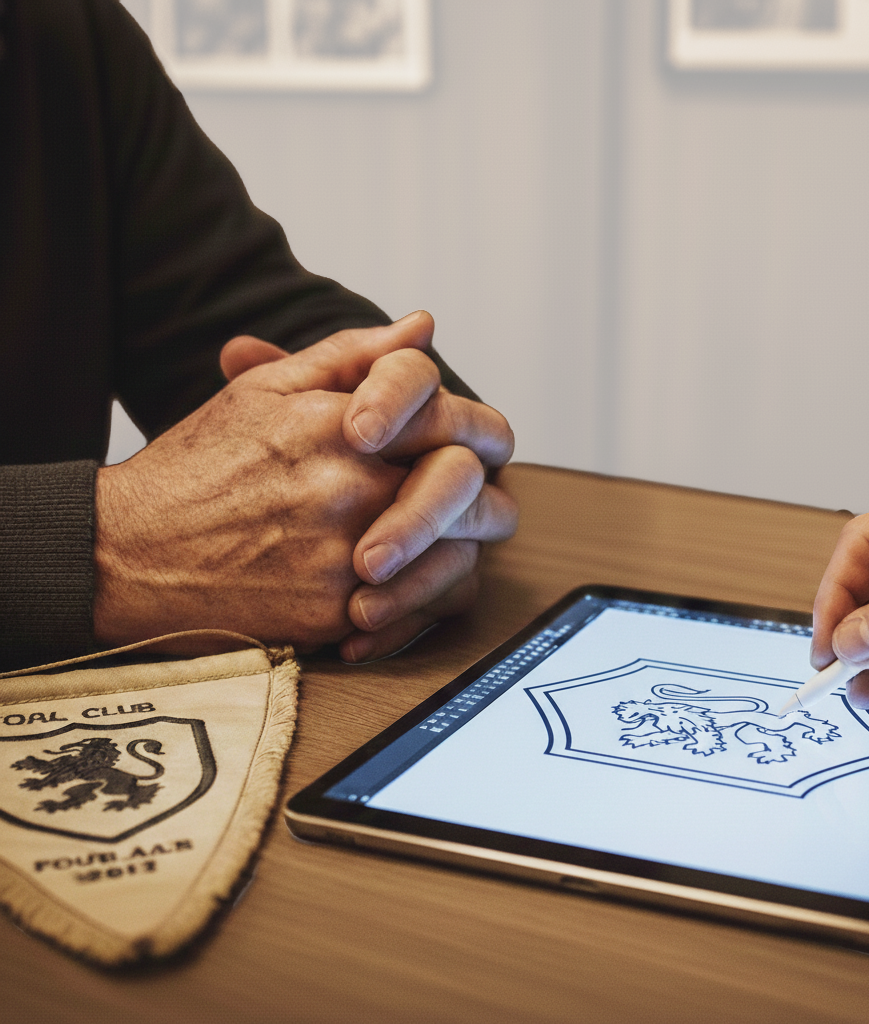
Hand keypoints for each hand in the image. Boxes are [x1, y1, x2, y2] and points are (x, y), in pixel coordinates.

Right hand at [95, 312, 516, 655]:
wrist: (129, 554)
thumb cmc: (200, 465)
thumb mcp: (267, 392)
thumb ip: (352, 355)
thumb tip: (423, 325)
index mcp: (343, 423)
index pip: (454, 415)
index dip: (473, 426)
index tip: (463, 440)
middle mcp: (353, 487)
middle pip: (466, 484)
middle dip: (478, 488)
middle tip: (468, 496)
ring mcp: (348, 554)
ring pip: (462, 551)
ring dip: (463, 543)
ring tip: (441, 540)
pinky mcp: (339, 614)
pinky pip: (425, 610)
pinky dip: (430, 597)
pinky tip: (409, 583)